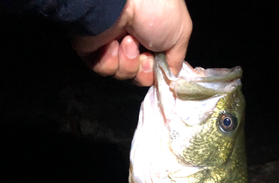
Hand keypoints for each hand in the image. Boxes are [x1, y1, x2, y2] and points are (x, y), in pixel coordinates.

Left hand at [72, 0, 191, 84]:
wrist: (120, 0)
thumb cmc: (156, 9)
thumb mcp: (181, 32)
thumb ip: (177, 59)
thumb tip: (169, 76)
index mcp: (154, 32)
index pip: (157, 65)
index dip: (159, 70)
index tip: (160, 65)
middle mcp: (134, 38)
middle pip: (141, 74)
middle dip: (144, 70)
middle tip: (143, 54)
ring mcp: (112, 44)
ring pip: (124, 73)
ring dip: (129, 63)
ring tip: (127, 41)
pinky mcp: (93, 50)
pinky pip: (105, 69)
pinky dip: (111, 61)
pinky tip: (112, 44)